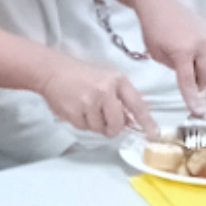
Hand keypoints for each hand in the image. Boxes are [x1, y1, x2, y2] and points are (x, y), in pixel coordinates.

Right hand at [36, 57, 157, 141]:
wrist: (53, 71)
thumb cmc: (82, 75)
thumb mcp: (107, 78)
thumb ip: (122, 97)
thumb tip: (133, 119)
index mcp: (117, 81)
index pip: (136, 104)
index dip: (146, 121)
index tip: (153, 134)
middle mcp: (105, 91)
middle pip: (117, 124)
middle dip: (113, 128)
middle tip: (108, 124)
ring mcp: (88, 102)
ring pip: (100, 128)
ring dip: (95, 124)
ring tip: (87, 109)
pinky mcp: (74, 112)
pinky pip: (85, 128)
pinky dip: (82, 123)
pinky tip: (77, 110)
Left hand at [134, 0, 205, 117]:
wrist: (158, 1)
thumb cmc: (152, 28)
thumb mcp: (157, 54)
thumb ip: (174, 68)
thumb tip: (188, 77)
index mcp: (182, 51)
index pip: (190, 81)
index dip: (193, 98)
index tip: (198, 111)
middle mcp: (200, 44)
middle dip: (203, 87)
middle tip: (196, 91)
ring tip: (199, 78)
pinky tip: (203, 64)